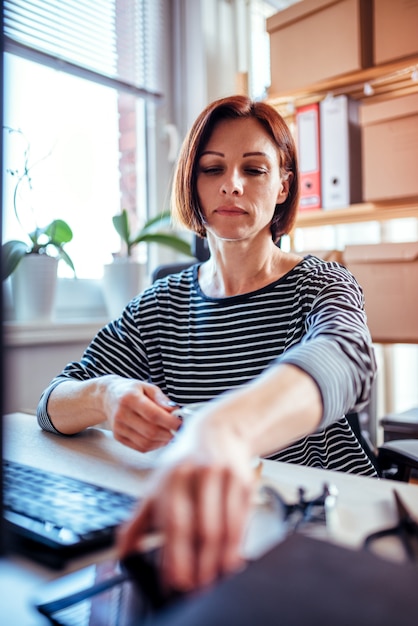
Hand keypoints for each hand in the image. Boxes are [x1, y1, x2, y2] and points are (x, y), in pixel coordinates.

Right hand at [103, 377, 180, 451]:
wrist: (107, 396)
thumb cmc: (130, 390)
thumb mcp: (146, 386)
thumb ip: (161, 398)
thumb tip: (174, 410)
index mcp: (130, 398)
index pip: (153, 414)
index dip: (170, 421)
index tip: (180, 422)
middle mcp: (121, 414)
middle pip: (150, 431)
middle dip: (168, 433)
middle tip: (177, 430)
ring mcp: (118, 427)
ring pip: (145, 442)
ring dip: (162, 441)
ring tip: (169, 434)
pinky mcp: (118, 437)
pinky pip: (139, 448)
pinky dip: (153, 446)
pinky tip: (159, 439)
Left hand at [117, 416, 255, 591]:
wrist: (216, 431)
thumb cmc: (184, 463)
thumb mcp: (156, 486)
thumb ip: (137, 521)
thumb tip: (123, 553)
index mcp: (172, 479)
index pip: (175, 522)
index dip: (176, 554)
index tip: (175, 580)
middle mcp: (198, 475)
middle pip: (204, 527)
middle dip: (202, 563)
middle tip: (198, 587)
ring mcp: (224, 477)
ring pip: (226, 526)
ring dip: (222, 558)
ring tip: (216, 578)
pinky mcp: (244, 481)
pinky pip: (243, 519)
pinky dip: (238, 543)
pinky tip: (232, 559)